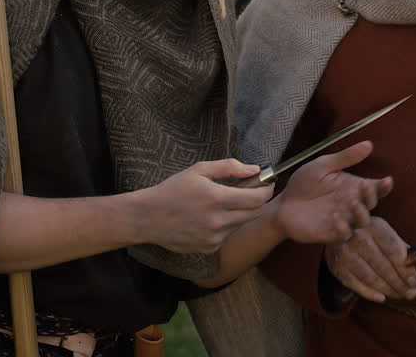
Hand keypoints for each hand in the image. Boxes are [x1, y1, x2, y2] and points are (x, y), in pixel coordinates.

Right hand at [133, 159, 273, 253]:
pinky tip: (209, 218)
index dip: (267, 190)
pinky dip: (225, 225)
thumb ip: (229, 167)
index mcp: (217, 199)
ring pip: (240, 224)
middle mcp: (218, 221)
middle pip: (254, 213)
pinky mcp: (209, 248)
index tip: (267, 183)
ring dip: (239, 213)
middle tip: (250, 191)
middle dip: (256, 201)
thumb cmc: (172, 190)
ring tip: (223, 203)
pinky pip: (227, 235)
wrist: (147, 218)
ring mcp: (214, 238)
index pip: (257, 199)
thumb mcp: (199, 170)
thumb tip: (254, 169)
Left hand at [273, 141, 393, 243]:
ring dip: (360, 213)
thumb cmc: (304, 184)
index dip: (384, 186)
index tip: (387, 179)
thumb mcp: (323, 166)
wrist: (283, 204)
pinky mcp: (331, 233)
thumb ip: (345, 158)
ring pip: (362, 222)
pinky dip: (343, 227)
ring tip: (352, 203)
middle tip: (362, 186)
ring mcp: (343, 221)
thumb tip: (369, 144)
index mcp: (353, 188)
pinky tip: (335, 217)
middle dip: (371, 196)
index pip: (375, 188)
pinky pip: (343, 234)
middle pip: (372, 204)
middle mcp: (352, 205)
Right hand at [324, 216, 415, 302]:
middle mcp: (358, 237)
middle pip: (382, 266)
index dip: (404, 268)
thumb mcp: (390, 237)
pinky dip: (370, 293)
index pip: (392, 250)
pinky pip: (355, 284)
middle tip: (411, 293)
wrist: (337, 233)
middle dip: (398, 282)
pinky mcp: (337, 267)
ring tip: (400, 295)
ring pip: (370, 277)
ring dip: (388, 289)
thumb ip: (410, 251)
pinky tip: (382, 298)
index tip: (415, 281)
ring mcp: (345, 253)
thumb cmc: (372, 237)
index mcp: (374, 226)